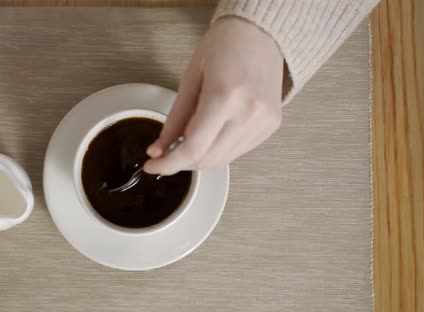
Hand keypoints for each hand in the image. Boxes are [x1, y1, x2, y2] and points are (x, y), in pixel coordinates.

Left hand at [144, 17, 283, 174]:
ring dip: (199, 158)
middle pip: (207, 160)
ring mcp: (263, 122)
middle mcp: (248, 113)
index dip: (168, 164)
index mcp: (225, 96)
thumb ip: (174, 119)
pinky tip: (210, 134)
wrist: (260, 33)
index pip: (192, 148)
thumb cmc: (223, 46)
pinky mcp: (271, 126)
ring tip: (188, 141)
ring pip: (222, 160)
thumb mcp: (190, 78)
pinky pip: (237, 151)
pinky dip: (218, 150)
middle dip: (181, 162)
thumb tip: (158, 150)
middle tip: (166, 152)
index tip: (152, 166)